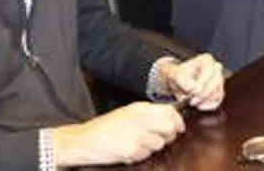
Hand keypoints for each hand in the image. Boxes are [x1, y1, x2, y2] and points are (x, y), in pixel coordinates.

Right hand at [51, 101, 183, 166]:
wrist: (84, 140)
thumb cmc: (105, 128)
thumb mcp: (128, 113)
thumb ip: (148, 114)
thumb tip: (170, 118)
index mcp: (140, 108)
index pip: (170, 111)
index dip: (178, 120)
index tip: (178, 127)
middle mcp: (140, 118)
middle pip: (170, 126)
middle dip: (170, 135)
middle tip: (162, 139)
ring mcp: (136, 134)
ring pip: (159, 143)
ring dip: (153, 147)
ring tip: (137, 145)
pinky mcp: (131, 149)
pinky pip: (146, 154)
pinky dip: (140, 155)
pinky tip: (128, 151)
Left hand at [160, 53, 224, 110]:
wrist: (179, 81)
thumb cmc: (179, 75)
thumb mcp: (177, 75)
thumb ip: (184, 81)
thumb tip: (192, 88)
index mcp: (206, 59)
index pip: (209, 72)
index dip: (202, 83)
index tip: (193, 92)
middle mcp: (216, 68)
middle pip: (216, 82)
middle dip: (203, 94)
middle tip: (192, 101)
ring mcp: (219, 79)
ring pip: (218, 92)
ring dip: (205, 100)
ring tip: (194, 102)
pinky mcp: (219, 90)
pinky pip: (218, 99)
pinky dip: (209, 105)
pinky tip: (200, 105)